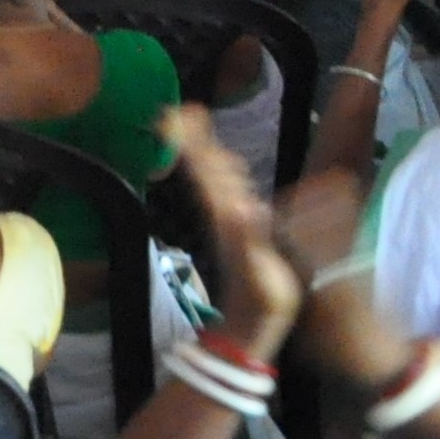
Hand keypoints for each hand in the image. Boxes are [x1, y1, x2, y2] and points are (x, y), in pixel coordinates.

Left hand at [159, 104, 302, 351]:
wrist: (251, 328)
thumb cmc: (261, 302)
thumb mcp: (260, 271)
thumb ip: (251, 239)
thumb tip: (244, 205)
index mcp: (230, 217)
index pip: (209, 173)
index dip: (195, 144)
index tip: (178, 115)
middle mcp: (226, 214)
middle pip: (207, 169)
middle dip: (194, 139)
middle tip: (180, 110)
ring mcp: (231, 223)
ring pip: (215, 178)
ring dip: (205, 150)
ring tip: (194, 126)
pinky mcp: (239, 232)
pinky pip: (229, 192)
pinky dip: (224, 173)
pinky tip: (226, 165)